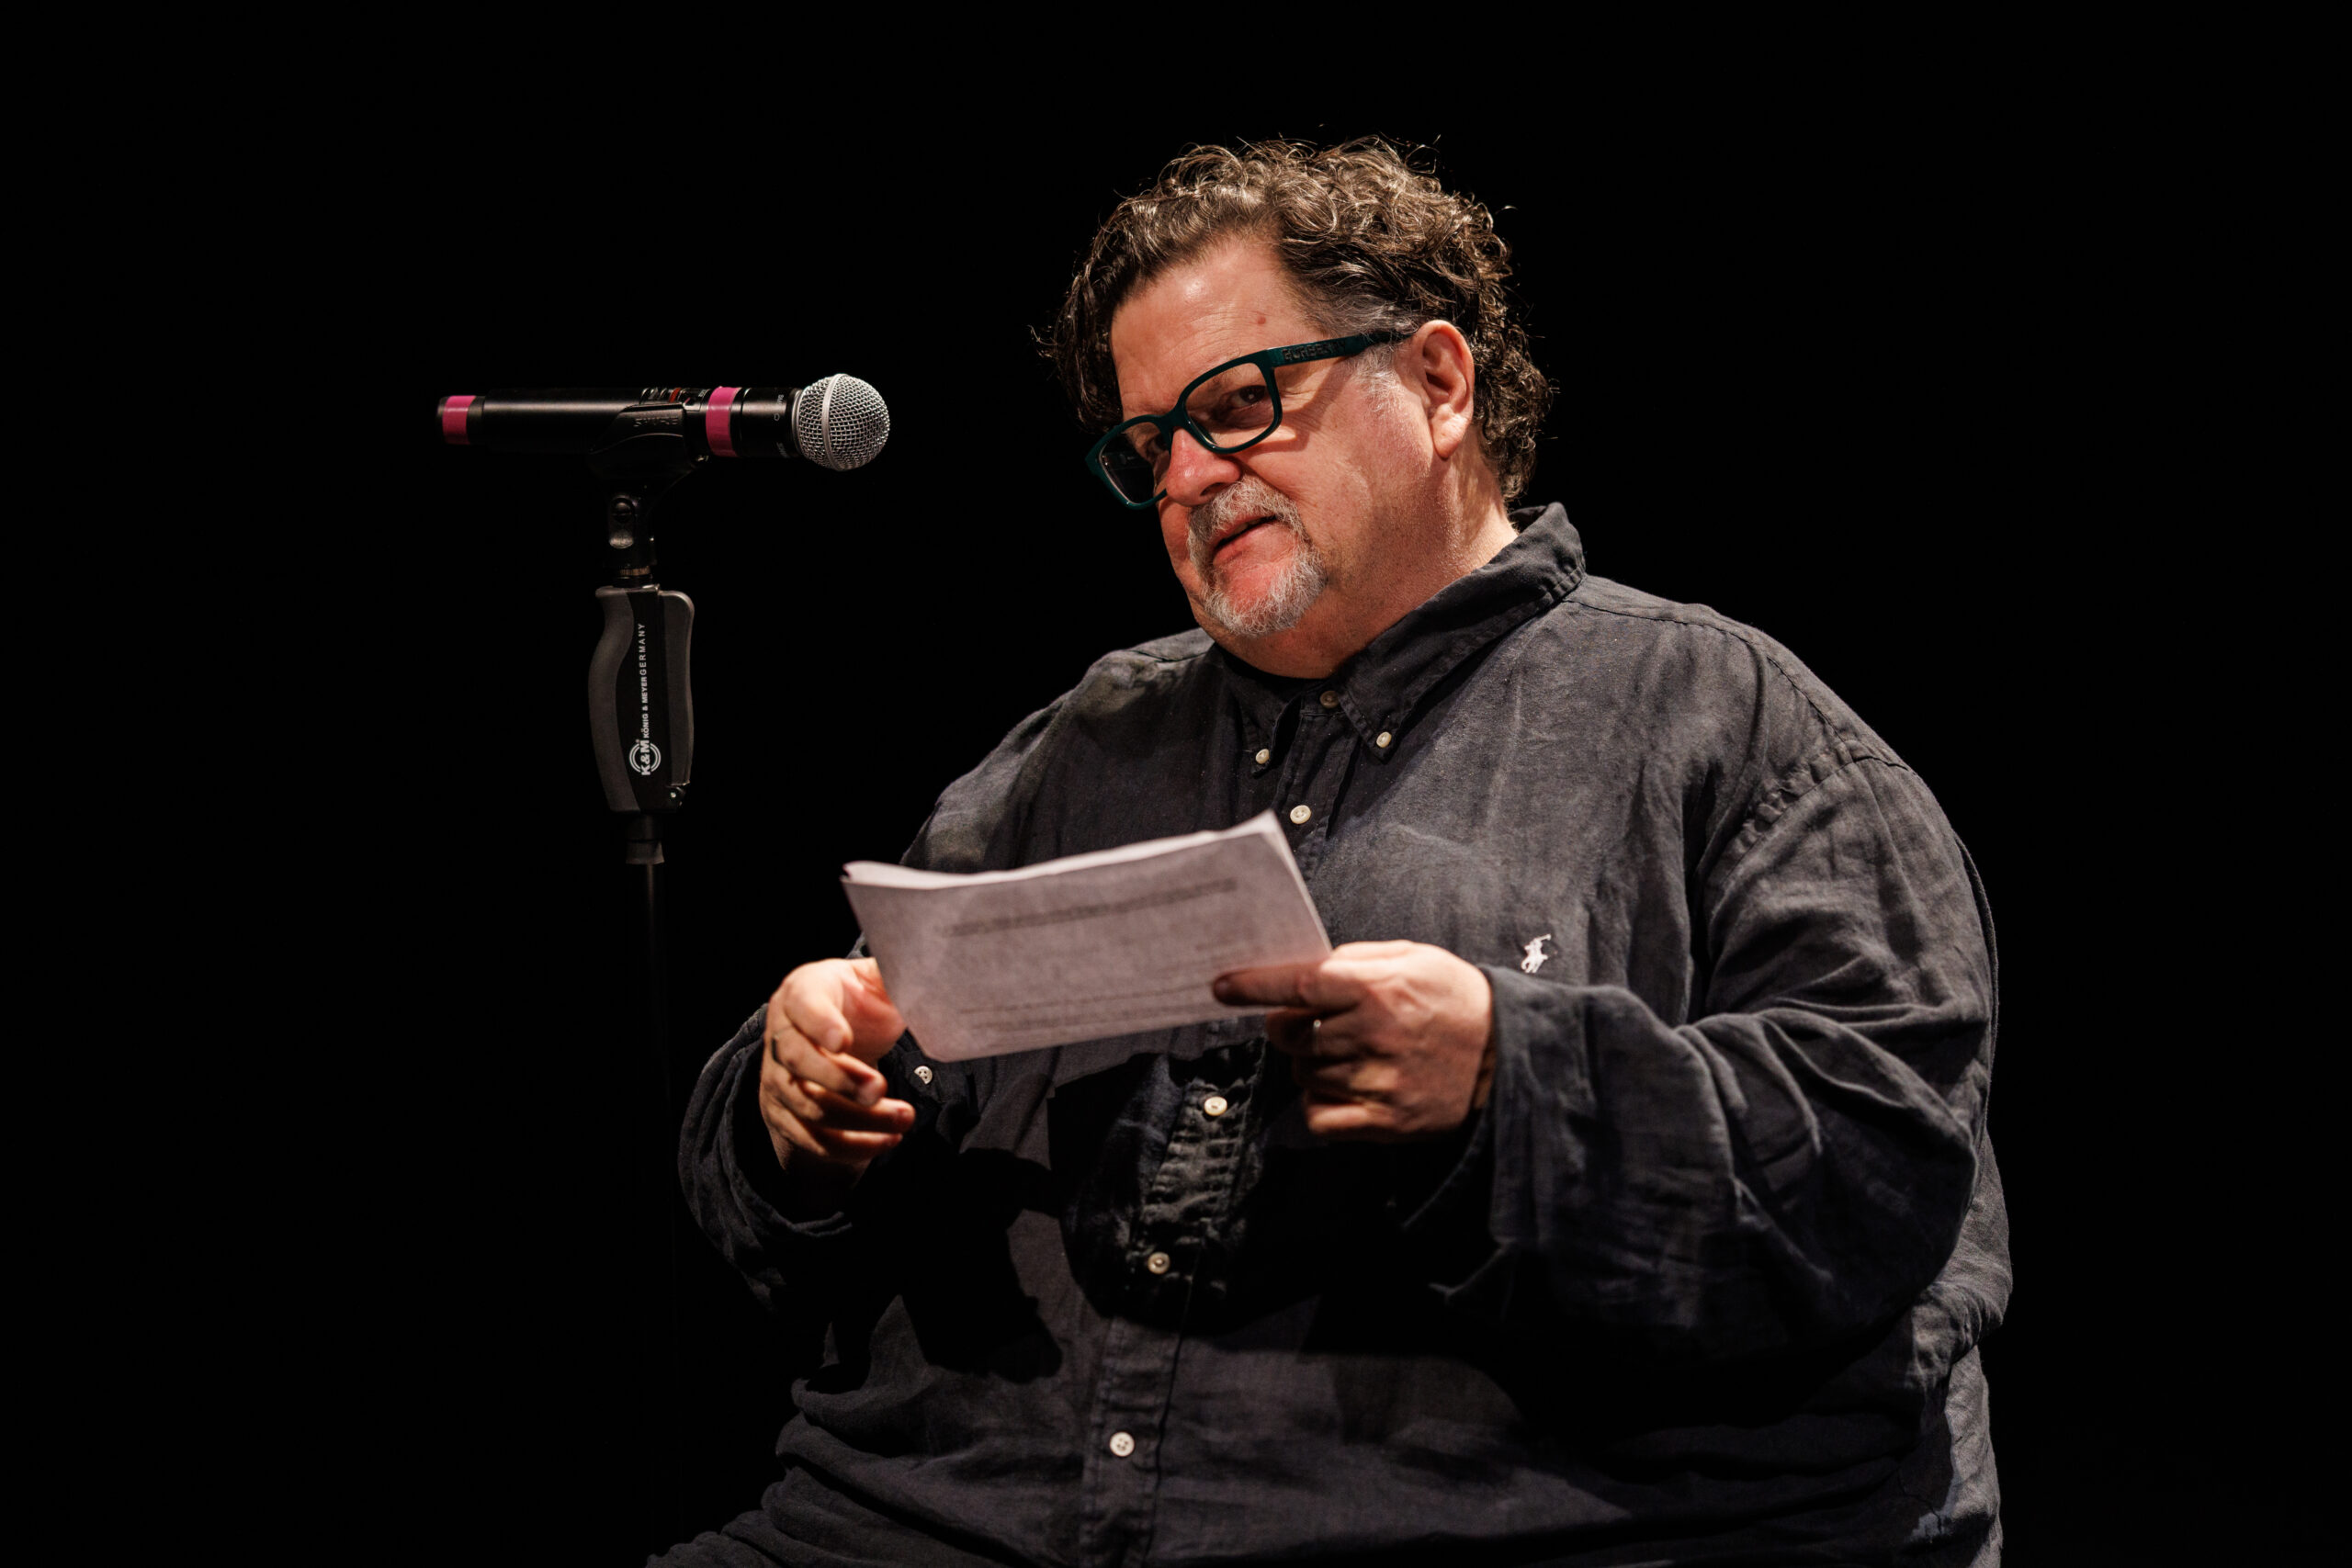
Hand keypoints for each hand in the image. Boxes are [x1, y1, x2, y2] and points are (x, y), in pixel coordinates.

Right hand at [759, 958, 917, 1176]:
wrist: (832, 1038)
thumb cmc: (857, 1003)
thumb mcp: (874, 981)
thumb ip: (894, 975)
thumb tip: (931, 971)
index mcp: (802, 992)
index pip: (802, 1006)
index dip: (820, 1023)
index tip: (843, 1040)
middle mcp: (781, 1036)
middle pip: (800, 1061)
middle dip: (842, 1080)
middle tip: (880, 1088)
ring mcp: (778, 1079)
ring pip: (810, 1106)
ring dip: (859, 1119)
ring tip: (904, 1118)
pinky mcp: (785, 1115)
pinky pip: (813, 1139)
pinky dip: (851, 1146)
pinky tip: (888, 1140)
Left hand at [1212, 940, 1495, 1140]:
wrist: (1508, 1053)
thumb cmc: (1454, 997)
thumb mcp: (1413, 957)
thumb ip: (1355, 960)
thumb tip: (1302, 969)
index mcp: (1377, 988)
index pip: (1298, 985)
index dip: (1253, 985)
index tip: (1221, 986)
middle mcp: (1373, 1035)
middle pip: (1290, 1035)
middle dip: (1287, 1027)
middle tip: (1309, 1023)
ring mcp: (1378, 1081)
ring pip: (1302, 1075)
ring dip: (1309, 1064)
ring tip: (1347, 1053)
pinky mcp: (1385, 1120)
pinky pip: (1319, 1116)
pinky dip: (1318, 1103)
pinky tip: (1342, 1088)